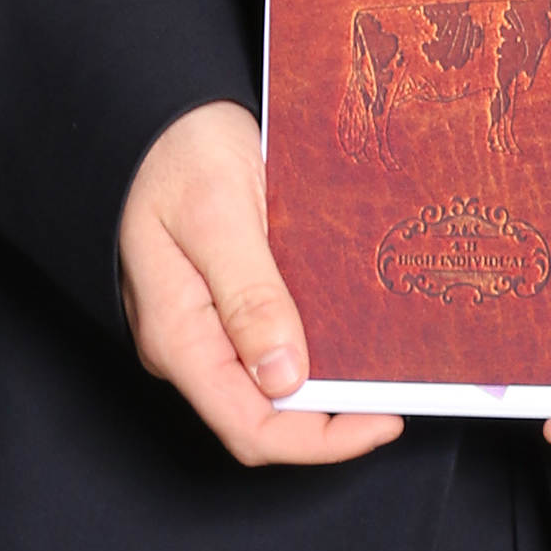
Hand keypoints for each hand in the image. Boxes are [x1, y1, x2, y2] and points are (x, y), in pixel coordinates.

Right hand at [118, 99, 402, 468]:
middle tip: (394, 390)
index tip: (383, 420)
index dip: (320, 441)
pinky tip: (347, 326)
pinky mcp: (218, 301)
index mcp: (177, 335)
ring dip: (324, 382)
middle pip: (262, 415)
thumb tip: (285, 377)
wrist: (155, 109)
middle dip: (330, 417)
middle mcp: (186, 344)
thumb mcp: (218, 213)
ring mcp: (201, 325)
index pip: (250, 427)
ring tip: (380, 362)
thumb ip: (249, 295)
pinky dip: (311, 346)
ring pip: (267, 384)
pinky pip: (266, 343)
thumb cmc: (178, 150)